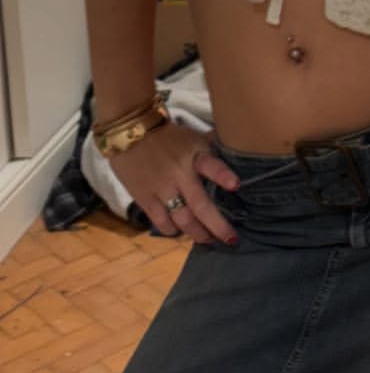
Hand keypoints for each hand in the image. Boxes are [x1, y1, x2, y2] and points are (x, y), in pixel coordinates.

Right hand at [108, 121, 240, 245]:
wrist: (129, 132)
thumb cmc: (168, 136)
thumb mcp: (193, 137)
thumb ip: (211, 150)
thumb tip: (238, 150)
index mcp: (194, 155)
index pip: (211, 164)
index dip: (223, 175)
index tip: (236, 185)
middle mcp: (179, 173)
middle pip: (200, 205)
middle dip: (217, 226)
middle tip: (231, 240)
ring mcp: (161, 188)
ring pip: (182, 219)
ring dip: (197, 233)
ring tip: (208, 240)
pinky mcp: (144, 198)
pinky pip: (161, 221)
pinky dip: (172, 230)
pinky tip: (179, 232)